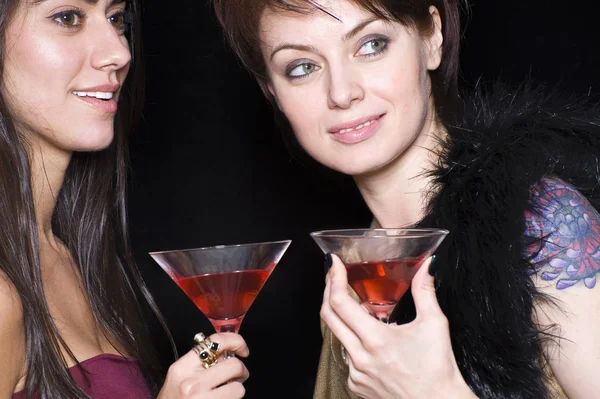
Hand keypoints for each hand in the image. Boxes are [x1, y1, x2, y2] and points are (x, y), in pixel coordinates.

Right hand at [157, 332, 249, 398]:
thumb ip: (201, 360)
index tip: (243, 350)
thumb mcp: (180, 375)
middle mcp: (191, 383)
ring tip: (228, 391)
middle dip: (241, 371)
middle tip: (238, 376)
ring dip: (237, 389)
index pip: (216, 342)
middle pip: (234, 366)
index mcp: (183, 367)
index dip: (236, 341)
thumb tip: (229, 351)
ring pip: (238, 388)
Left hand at [320, 255, 475, 398]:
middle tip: (334, 275)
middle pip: (328, 316)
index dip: (333, 278)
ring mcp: (355, 374)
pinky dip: (355, 344)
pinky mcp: (356, 385)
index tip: (333, 263)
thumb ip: (425, 290)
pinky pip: (348, 357)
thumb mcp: (434, 325)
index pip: (340, 302)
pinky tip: (373, 343)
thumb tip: (428, 264)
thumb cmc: (438, 370)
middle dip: (328, 290)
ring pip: (339, 336)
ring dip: (346, 320)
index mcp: (376, 340)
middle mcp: (360, 358)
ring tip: (364, 312)